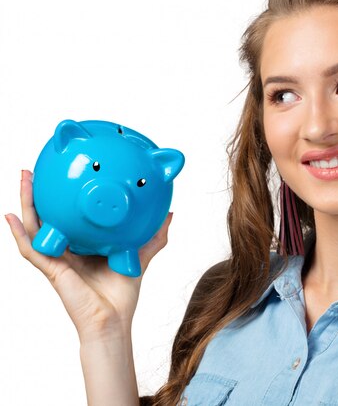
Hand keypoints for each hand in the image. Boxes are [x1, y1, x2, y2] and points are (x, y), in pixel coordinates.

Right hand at [5, 170, 173, 342]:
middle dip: (38, 194)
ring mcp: (56, 258)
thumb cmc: (122, 294)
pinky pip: (30, 248)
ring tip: (23, 178)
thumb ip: (153, 237)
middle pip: (47, 217)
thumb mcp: (139, 257)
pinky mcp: (51, 269)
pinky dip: (18, 233)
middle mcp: (66, 250)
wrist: (113, 320)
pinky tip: (9, 216)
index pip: (68, 217)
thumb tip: (169, 214)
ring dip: (26, 202)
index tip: (62, 176)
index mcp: (83, 246)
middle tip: (34, 170)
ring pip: (33, 227)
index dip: (62, 199)